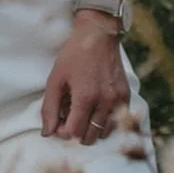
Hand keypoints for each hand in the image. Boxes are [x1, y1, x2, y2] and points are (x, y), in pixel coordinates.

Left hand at [40, 12, 129, 143]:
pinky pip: (116, 120)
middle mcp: (105, 102)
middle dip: (77, 132)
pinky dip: (105, 121)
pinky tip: (96, 108)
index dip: (63, 131)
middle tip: (70, 117)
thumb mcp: (55, 79)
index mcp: (85, 97)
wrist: (99, 35)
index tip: (59, 121)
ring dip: (91, 129)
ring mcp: (118, 99)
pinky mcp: (126, 95)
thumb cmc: (74, 55)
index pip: (74, 133)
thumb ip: (49, 108)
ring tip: (83, 113)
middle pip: (90, 137)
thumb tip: (47, 133)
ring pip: (105, 132)